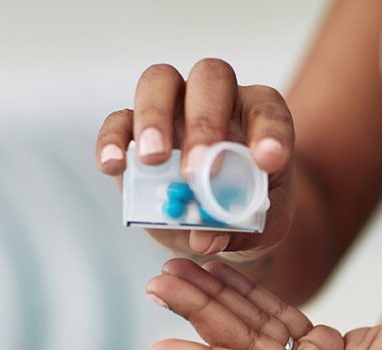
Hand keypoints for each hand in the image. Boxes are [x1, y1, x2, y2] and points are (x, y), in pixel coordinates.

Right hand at [96, 59, 294, 258]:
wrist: (218, 220)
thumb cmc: (247, 212)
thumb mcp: (259, 228)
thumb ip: (241, 231)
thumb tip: (204, 238)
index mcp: (258, 117)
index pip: (267, 110)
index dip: (268, 132)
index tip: (267, 163)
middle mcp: (218, 99)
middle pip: (210, 79)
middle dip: (204, 122)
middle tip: (197, 171)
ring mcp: (174, 107)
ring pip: (160, 82)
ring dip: (154, 118)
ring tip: (152, 161)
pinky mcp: (136, 128)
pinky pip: (119, 119)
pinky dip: (112, 139)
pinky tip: (113, 166)